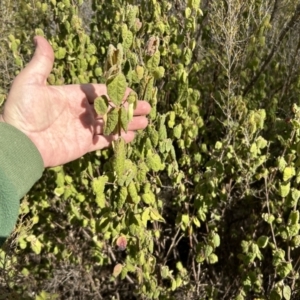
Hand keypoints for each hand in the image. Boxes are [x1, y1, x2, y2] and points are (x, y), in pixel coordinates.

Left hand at [0, 36, 150, 167]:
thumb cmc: (24, 111)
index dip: (116, 92)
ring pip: (111, 124)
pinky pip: (105, 140)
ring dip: (127, 123)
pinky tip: (131, 136)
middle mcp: (81, 112)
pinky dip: (118, 138)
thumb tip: (41, 39)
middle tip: (146, 108)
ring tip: (145, 122)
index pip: (100, 91)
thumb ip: (42, 63)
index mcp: (72, 95)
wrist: (20, 142)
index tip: (132, 93)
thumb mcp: (30, 83)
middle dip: (128, 108)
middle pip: (110, 108)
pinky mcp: (85, 144)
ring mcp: (84, 129)